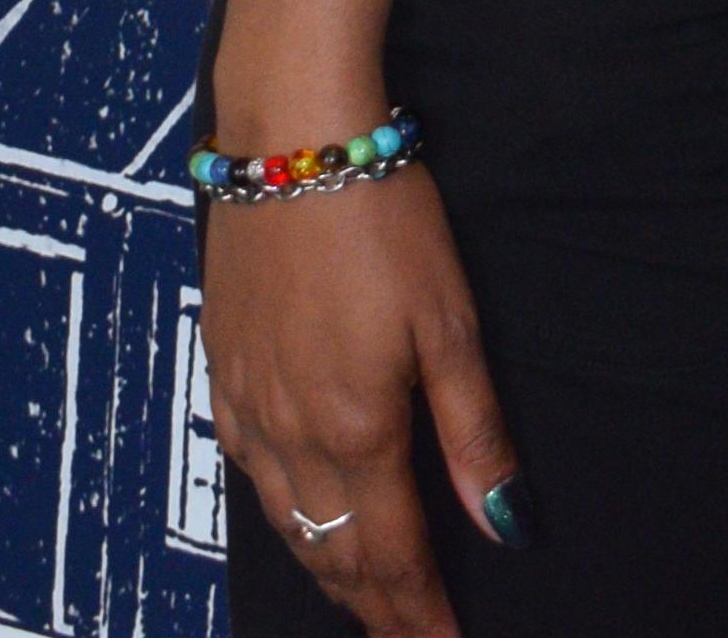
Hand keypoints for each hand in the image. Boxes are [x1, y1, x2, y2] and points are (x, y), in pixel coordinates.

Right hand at [202, 172, 512, 634]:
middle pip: (334, 552)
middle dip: (374, 607)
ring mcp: (248, 404)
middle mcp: (290, 433)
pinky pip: (249, 474)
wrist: (288, 138)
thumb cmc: (381, 218)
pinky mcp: (223, 369)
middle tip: (408, 634)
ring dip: (328, 569)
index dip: (419, 613)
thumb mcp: (449, 323)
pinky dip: (282, 517)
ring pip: (286, 523)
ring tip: (363, 600)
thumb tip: (504, 524)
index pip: (392, 556)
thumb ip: (474, 433)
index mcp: (356, 429)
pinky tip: (297, 517)